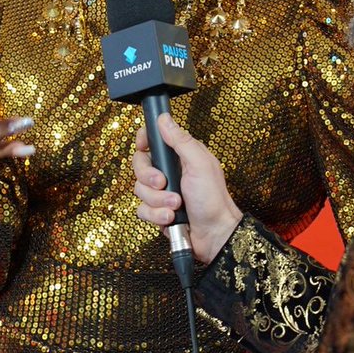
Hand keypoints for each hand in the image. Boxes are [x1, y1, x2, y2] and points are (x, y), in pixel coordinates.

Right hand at [133, 114, 241, 263]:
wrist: (214, 234)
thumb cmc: (213, 199)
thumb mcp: (199, 164)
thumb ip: (180, 141)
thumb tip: (164, 118)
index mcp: (180, 155)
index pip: (153, 139)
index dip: (144, 140)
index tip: (143, 145)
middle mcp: (169, 171)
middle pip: (140, 164)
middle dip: (149, 177)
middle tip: (164, 183)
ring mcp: (161, 191)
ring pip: (139, 189)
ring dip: (158, 199)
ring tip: (176, 205)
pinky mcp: (157, 210)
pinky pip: (142, 209)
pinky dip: (156, 214)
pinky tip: (170, 217)